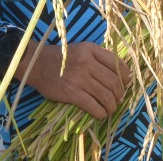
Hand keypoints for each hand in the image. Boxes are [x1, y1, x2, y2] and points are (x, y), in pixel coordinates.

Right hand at [16, 41, 130, 119]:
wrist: (37, 64)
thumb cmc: (61, 57)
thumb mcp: (81, 49)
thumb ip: (98, 57)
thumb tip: (120, 74)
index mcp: (91, 50)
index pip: (118, 64)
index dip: (126, 77)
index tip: (125, 84)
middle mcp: (87, 63)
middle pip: (114, 83)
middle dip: (120, 94)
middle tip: (117, 99)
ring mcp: (80, 79)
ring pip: (106, 96)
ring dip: (112, 106)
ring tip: (110, 108)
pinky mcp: (72, 94)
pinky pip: (94, 106)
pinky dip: (101, 113)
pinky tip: (100, 113)